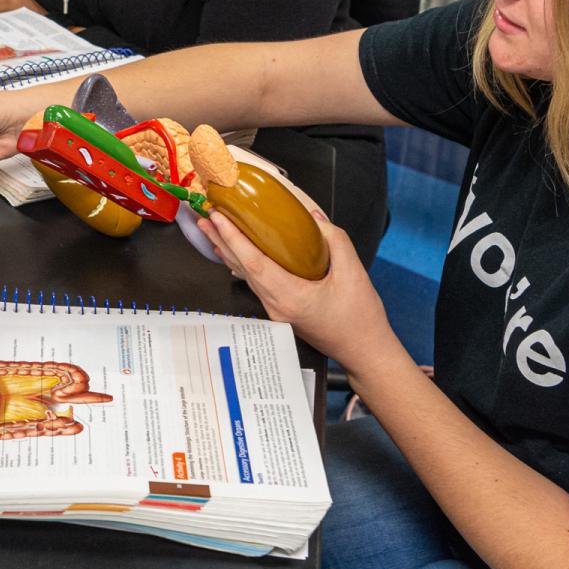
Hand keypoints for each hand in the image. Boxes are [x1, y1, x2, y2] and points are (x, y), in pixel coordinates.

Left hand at [199, 210, 397, 373]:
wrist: (363, 351)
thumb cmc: (360, 319)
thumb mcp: (354, 272)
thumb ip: (334, 240)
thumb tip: (315, 218)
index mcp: (291, 297)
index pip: (253, 263)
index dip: (233, 238)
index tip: (219, 218)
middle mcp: (277, 306)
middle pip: (242, 268)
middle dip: (222, 241)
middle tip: (205, 217)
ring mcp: (276, 311)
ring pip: (247, 277)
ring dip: (230, 252)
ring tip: (214, 230)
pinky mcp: (281, 312)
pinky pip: (257, 284)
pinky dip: (244, 265)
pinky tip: (237, 254)